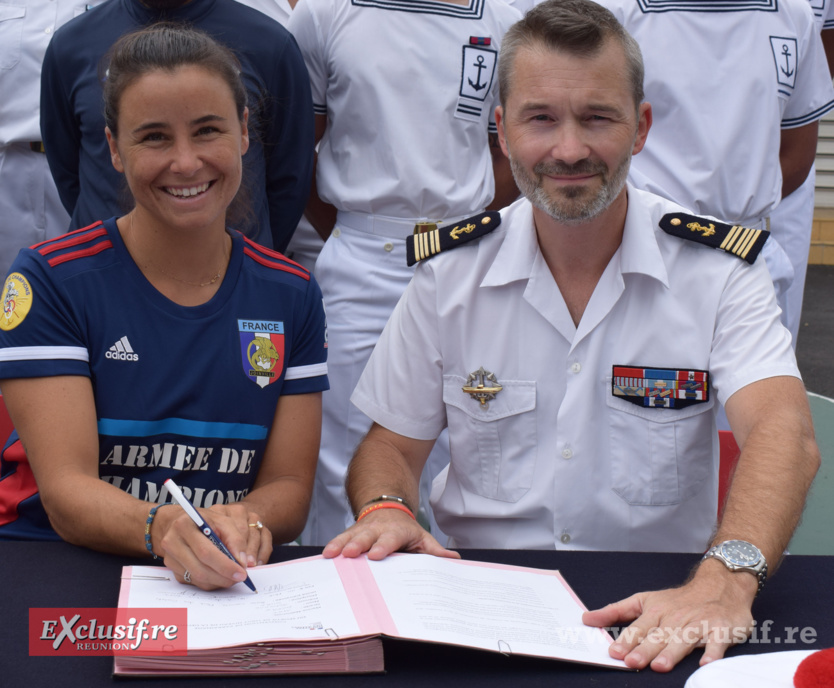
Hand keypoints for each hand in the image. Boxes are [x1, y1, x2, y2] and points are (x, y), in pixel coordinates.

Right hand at [157, 503, 272, 589]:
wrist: (179, 522)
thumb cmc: (204, 521)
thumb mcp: (222, 520)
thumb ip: (235, 538)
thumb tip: (242, 562)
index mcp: (185, 525)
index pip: (206, 552)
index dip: (225, 565)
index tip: (242, 573)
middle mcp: (172, 542)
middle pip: (200, 569)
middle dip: (223, 576)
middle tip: (239, 578)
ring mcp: (169, 558)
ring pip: (197, 578)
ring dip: (218, 581)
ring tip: (232, 577)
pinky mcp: (171, 569)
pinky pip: (193, 582)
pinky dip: (210, 582)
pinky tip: (220, 575)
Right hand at [322, 508, 459, 560]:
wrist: (388, 508)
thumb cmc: (406, 531)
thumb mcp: (422, 537)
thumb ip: (435, 551)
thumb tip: (454, 560)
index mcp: (397, 531)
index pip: (390, 539)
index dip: (382, 546)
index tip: (375, 555)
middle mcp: (378, 529)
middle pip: (367, 536)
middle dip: (357, 544)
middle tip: (349, 553)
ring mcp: (363, 529)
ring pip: (351, 535)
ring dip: (341, 544)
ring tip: (332, 553)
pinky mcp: (351, 532)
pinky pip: (341, 538)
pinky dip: (333, 545)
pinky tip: (326, 554)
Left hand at [581, 560, 756, 671]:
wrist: (720, 585)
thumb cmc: (678, 600)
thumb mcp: (644, 600)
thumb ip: (616, 611)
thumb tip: (588, 619)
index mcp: (656, 611)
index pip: (638, 628)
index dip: (626, 640)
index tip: (614, 652)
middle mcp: (675, 618)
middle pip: (658, 636)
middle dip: (644, 649)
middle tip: (632, 662)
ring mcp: (698, 624)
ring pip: (683, 640)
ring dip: (671, 653)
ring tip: (659, 666)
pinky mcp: (721, 630)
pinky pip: (717, 643)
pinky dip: (712, 653)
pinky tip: (705, 664)